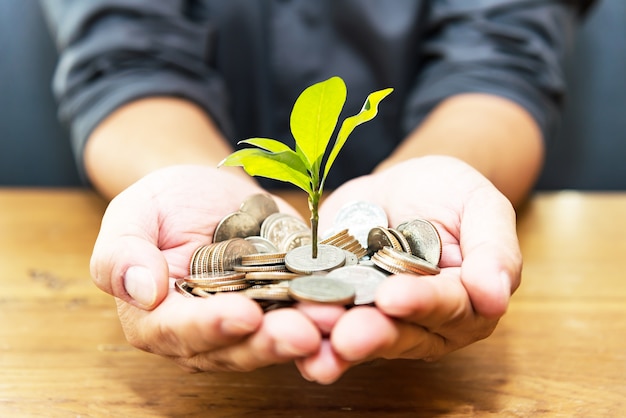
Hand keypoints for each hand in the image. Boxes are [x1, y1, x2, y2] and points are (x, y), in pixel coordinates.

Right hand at [90, 165, 320, 371]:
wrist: (208, 191)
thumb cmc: (163, 203)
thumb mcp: (133, 213)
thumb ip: (121, 253)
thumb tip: (142, 291)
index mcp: (156, 318)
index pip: (178, 332)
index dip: (210, 327)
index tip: (243, 315)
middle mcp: (203, 333)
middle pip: (233, 348)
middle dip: (269, 342)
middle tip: (303, 333)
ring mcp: (247, 324)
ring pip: (273, 340)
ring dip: (305, 334)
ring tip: (332, 320)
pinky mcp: (281, 308)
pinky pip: (301, 315)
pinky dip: (322, 313)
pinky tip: (346, 305)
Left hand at [295, 155, 521, 382]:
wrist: (400, 187)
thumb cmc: (448, 194)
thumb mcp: (480, 206)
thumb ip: (494, 249)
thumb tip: (496, 297)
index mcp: (466, 304)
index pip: (448, 308)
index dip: (422, 304)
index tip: (394, 298)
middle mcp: (423, 324)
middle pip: (400, 335)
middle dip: (372, 334)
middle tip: (346, 335)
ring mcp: (378, 321)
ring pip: (359, 338)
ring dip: (332, 340)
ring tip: (309, 334)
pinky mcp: (340, 309)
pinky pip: (324, 324)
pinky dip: (305, 329)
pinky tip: (285, 330)